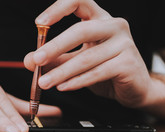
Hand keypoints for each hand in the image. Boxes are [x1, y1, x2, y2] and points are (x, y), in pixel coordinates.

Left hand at [24, 0, 153, 107]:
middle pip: (80, 30)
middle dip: (55, 46)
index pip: (79, 1)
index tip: (39, 24)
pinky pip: (97, 72)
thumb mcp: (76, 62)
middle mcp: (114, 26)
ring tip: (44, 83)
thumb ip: (55, 59)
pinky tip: (63, 87)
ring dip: (62, 72)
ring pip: (86, 57)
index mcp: (100, 19)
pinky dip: (77, 81)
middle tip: (36, 60)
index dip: (58, 9)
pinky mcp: (128, 63)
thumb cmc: (106, 70)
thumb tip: (29, 60)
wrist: (135, 89)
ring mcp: (124, 43)